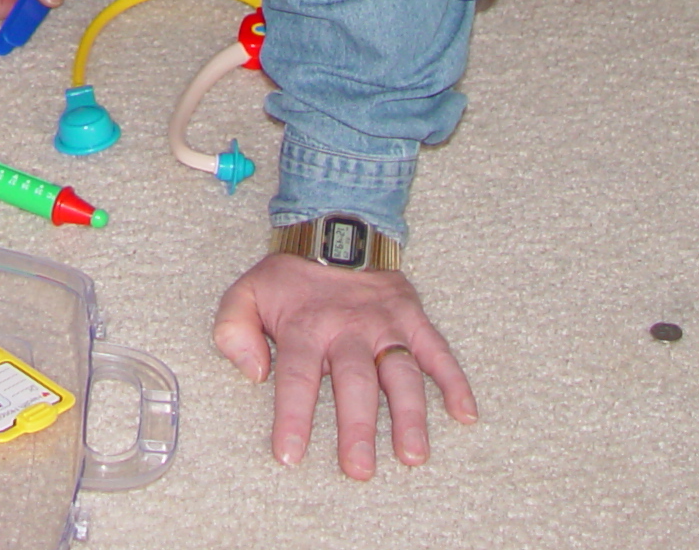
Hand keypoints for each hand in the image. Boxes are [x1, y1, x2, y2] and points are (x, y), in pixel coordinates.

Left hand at [211, 254, 475, 477]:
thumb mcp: (245, 293)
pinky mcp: (412, 318)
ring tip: (413, 455)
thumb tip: (253, 372)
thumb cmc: (290, 278)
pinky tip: (464, 413)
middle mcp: (348, 328)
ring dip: (408, 414)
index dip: (292, 416)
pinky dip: (453, 380)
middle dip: (356, 427)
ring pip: (400, 372)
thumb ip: (234, 329)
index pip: (297, 376)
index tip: (290, 455)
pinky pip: (437, 350)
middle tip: (358, 469)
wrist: (334, 229)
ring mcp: (385, 324)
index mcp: (305, 327)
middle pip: (354, 381)